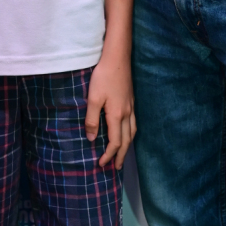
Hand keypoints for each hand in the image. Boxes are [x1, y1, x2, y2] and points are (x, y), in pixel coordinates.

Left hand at [85, 49, 135, 168]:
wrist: (118, 58)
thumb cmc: (103, 77)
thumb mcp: (93, 98)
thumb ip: (92, 119)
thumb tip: (91, 139)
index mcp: (117, 115)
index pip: (115, 142)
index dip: (109, 155)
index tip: (101, 164)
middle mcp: (127, 114)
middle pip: (127, 141)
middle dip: (121, 155)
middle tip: (116, 168)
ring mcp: (131, 107)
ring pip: (132, 132)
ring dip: (127, 146)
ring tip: (122, 154)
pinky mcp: (131, 100)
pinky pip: (134, 123)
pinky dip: (131, 133)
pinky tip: (127, 132)